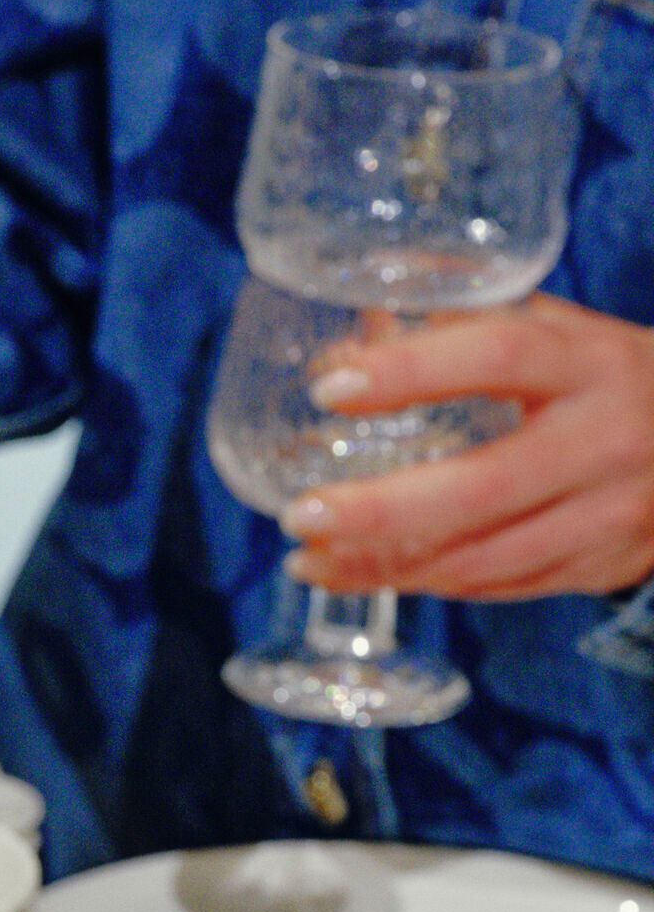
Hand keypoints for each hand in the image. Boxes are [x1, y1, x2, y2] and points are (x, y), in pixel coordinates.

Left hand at [281, 294, 653, 600]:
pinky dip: (424, 583)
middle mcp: (603, 441)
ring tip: (305, 560)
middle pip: (480, 486)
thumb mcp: (566, 335)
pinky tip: (364, 574)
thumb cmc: (614, 382)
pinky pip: (496, 587)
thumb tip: (356, 323)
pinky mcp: (598, 567)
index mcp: (591, 362)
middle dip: (377, 510)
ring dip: (382, 566)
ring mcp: (606, 514)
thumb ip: (471, 326)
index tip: (329, 386)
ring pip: (480, 557)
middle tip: (298, 514)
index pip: (499, 355)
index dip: (410, 371)